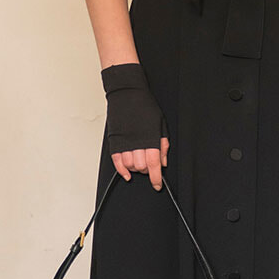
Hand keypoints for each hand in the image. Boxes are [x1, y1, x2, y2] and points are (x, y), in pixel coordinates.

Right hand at [101, 62, 169, 189]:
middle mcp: (137, 143)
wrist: (127, 94)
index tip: (157, 185)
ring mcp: (124, 143)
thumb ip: (162, 145)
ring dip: (136, 169)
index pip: (154, 165)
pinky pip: (117, 162)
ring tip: (139, 162)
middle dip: (147, 170)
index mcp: (150, 139)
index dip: (156, 178)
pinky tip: (127, 174)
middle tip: (150, 164)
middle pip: (142, 167)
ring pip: (130, 166)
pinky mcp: (115, 141)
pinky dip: (122, 170)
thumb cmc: (145, 106)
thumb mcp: (160, 124)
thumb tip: (163, 162)